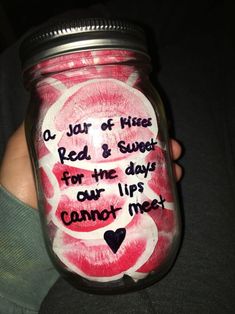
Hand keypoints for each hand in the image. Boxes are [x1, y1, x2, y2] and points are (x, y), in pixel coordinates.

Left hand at [0, 123, 182, 207]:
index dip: (137, 125)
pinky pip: (135, 200)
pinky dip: (155, 193)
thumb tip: (56, 93)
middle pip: (134, 152)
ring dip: (163, 168)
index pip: (116, 132)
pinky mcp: (107, 208)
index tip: (154, 121)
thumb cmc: (19, 177)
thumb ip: (41, 120)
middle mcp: (98, 166)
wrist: (17, 215)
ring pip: (140, 174)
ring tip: (176, 165)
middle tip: (173, 146)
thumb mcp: (28, 140)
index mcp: (85, 148)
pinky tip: (169, 188)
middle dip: (158, 146)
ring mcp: (104, 187)